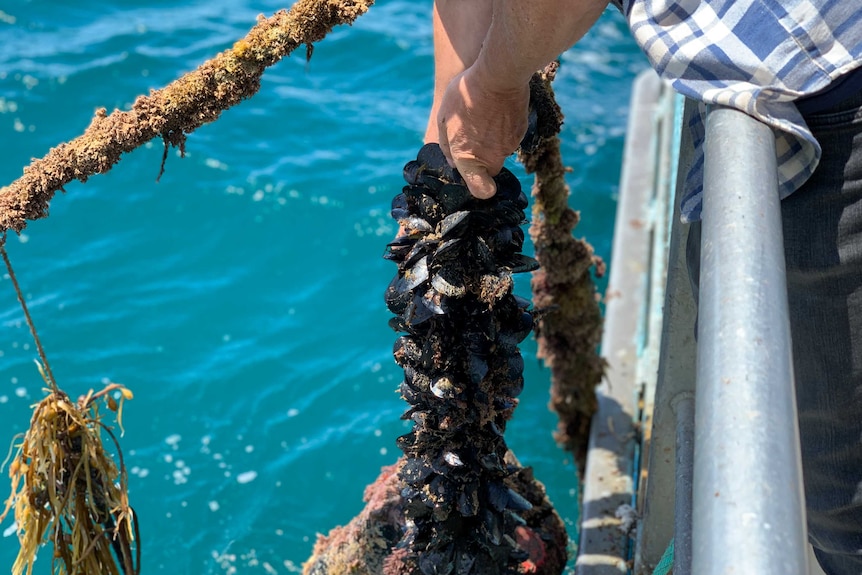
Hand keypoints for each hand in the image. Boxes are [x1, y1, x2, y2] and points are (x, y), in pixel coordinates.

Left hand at [436, 66, 529, 198]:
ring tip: (483, 115)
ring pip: (499, 152)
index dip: (479, 188)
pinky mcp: (521, 132)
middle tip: (473, 135)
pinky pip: (510, 137)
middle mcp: (491, 158)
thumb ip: (447, 145)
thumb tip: (452, 161)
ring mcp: (509, 146)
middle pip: (489, 169)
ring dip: (492, 141)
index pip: (481, 191)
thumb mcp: (444, 118)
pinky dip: (504, 128)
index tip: (475, 178)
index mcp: (469, 158)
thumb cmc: (466, 95)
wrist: (499, 74)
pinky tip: (497, 109)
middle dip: (481, 159)